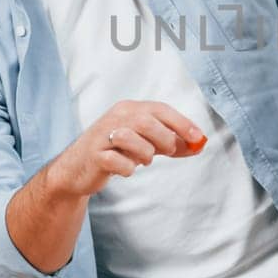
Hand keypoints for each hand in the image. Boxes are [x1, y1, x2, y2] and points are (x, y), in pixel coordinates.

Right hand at [50, 100, 204, 198]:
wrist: (78, 169)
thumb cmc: (116, 152)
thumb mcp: (146, 144)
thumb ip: (171, 143)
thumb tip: (199, 145)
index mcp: (129, 108)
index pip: (160, 109)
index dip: (182, 123)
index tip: (198, 137)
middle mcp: (116, 117)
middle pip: (147, 122)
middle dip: (164, 139)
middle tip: (167, 151)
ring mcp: (103, 135)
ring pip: (132, 140)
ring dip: (144, 154)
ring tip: (142, 160)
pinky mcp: (95, 154)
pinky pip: (117, 161)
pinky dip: (127, 169)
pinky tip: (124, 168)